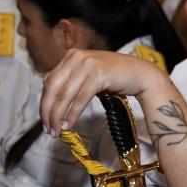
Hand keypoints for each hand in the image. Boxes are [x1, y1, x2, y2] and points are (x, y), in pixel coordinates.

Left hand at [40, 49, 168, 134]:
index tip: (45, 120)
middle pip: (53, 88)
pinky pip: (81, 99)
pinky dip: (73, 114)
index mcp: (72, 55)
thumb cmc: (116, 77)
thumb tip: (51, 101)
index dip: (44, 102)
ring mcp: (88, 64)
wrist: (141, 74)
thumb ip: (72, 81)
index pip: (49, 81)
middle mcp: (77, 57)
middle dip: (48, 111)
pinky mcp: (99, 74)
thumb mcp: (89, 74)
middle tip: (48, 129)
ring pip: (65, 95)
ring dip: (58, 116)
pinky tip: (69, 125)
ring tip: (57, 131)